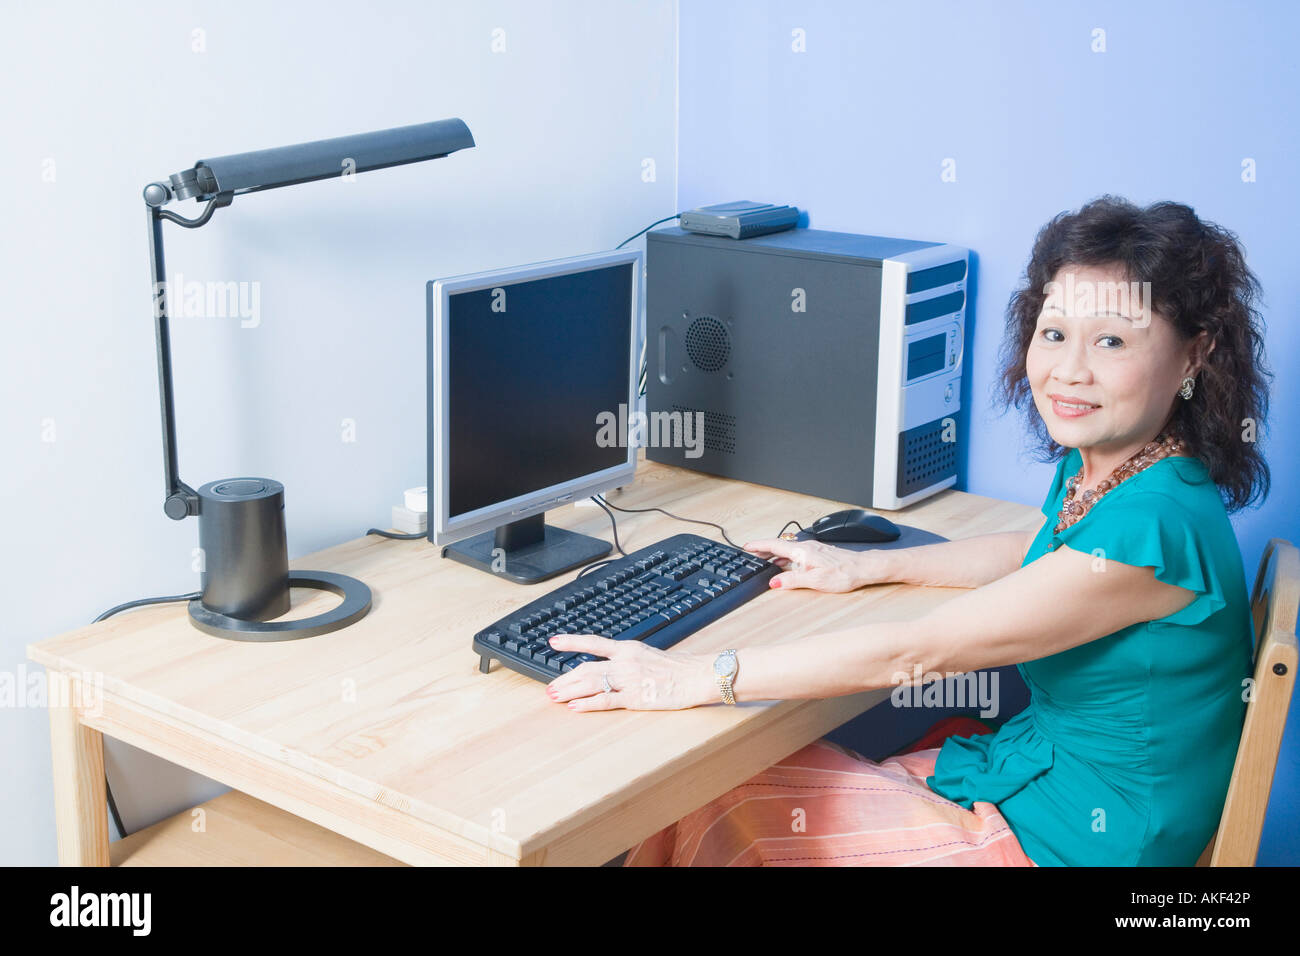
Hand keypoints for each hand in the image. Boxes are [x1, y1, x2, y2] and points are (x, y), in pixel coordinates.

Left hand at [545, 634, 715, 711]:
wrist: (698, 676)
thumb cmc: (680, 667)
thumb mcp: (650, 655)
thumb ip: (629, 659)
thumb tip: (613, 665)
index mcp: (628, 649)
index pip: (592, 643)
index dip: (571, 642)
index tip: (553, 641)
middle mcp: (624, 662)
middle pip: (585, 668)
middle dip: (564, 678)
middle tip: (550, 687)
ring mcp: (628, 680)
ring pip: (591, 684)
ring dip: (569, 691)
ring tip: (554, 696)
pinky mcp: (635, 699)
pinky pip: (606, 701)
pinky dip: (588, 704)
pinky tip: (575, 707)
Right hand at [744, 537, 886, 591]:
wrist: (864, 568)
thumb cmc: (844, 573)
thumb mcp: (814, 581)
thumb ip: (792, 581)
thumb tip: (774, 582)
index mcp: (802, 551)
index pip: (773, 545)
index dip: (758, 546)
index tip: (746, 547)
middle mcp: (806, 547)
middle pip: (778, 546)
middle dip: (763, 551)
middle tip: (750, 556)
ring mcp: (812, 550)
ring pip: (787, 550)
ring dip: (774, 555)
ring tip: (763, 562)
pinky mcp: (818, 555)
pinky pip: (796, 554)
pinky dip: (785, 558)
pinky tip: (786, 566)